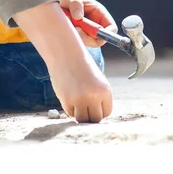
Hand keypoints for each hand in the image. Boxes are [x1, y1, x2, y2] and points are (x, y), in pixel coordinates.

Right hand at [12, 1, 112, 122]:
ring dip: (79, 114)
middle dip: (90, 116)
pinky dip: (69, 108)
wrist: (65, 54)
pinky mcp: (67, 100)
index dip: (99, 110)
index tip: (92, 104)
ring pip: (82, 119)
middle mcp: (94, 96)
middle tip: (84, 107)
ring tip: (76, 102)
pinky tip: (68, 96)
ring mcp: (80, 99)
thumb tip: (95, 118)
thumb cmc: (81, 67)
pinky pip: (70, 113)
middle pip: (95, 119)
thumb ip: (99, 98)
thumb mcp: (97, 81)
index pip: (107, 112)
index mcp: (105, 91)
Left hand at [59, 0, 117, 46]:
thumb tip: (79, 16)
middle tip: (76, 29)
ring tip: (69, 25)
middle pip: (99, 39)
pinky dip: (72, 38)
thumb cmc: (66, 0)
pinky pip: (79, 44)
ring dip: (78, 37)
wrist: (54, 6)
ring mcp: (87, 33)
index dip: (107, 34)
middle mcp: (95, 24)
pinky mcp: (79, 38)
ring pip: (88, 42)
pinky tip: (66, 30)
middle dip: (88, 37)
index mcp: (99, 13)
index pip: (111, 28)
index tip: (95, 35)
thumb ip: (75, 4)